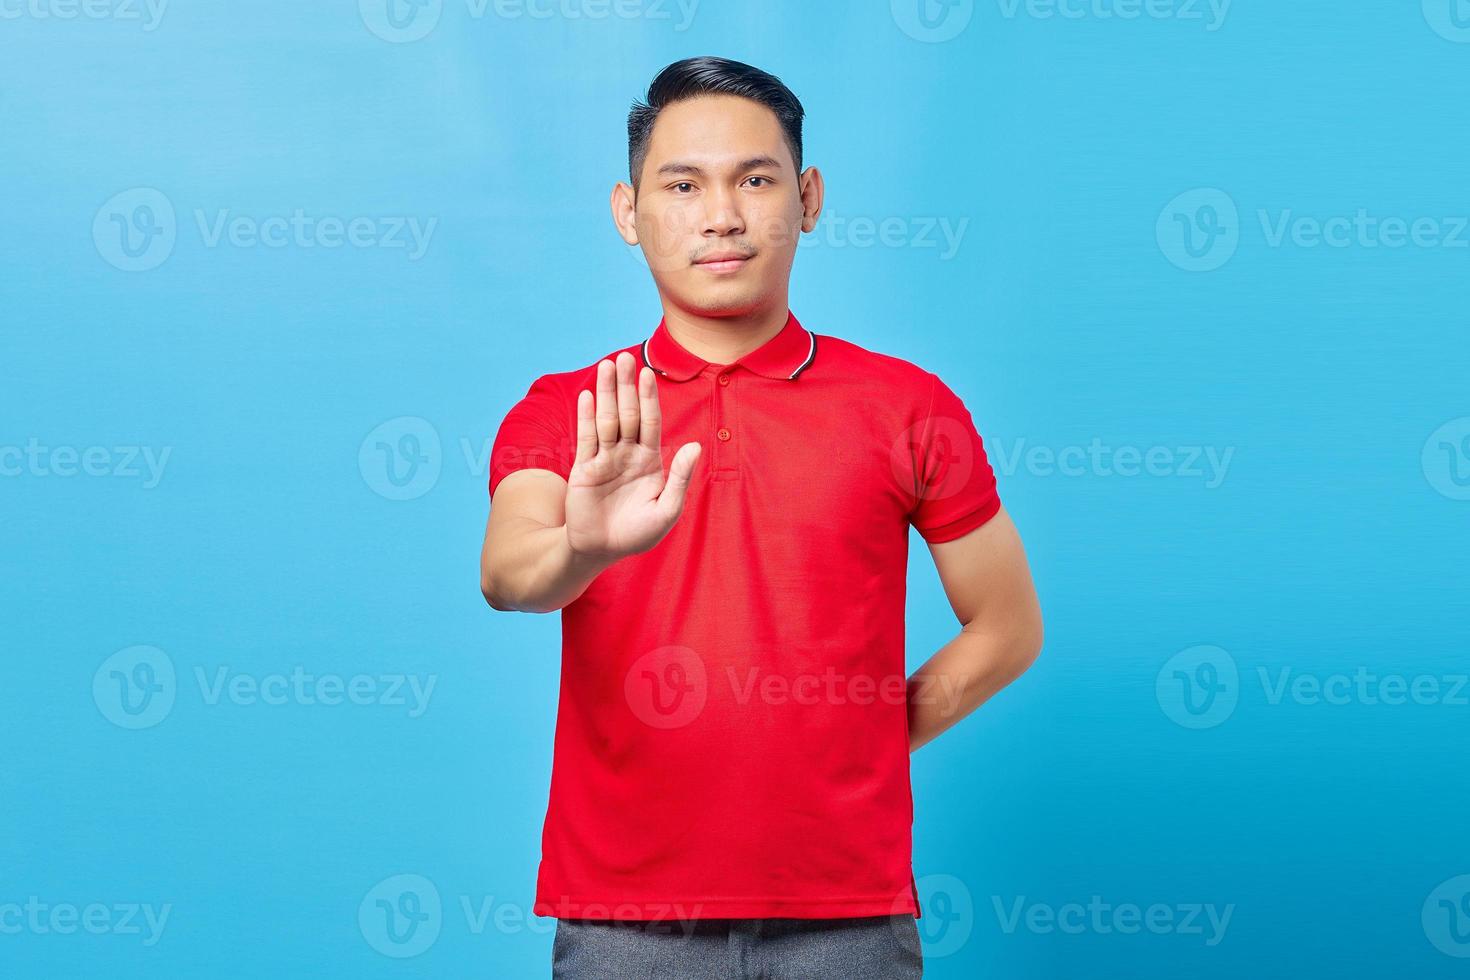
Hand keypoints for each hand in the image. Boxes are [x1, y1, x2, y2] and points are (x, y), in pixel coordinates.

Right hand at [564, 351, 701, 560]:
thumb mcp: (666, 510)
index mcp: (650, 461)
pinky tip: (588, 396)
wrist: (601, 550)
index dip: (649, 398)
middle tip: (624, 357)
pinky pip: (586, 438)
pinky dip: (587, 417)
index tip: (648, 374)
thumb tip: (695, 446)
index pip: (650, 422)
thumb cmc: (637, 533)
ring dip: (607, 393)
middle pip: (627, 413)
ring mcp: (604, 459)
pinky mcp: (584, 468)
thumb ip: (679, 478)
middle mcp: (627, 454)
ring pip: (607, 419)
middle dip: (627, 386)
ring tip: (607, 366)